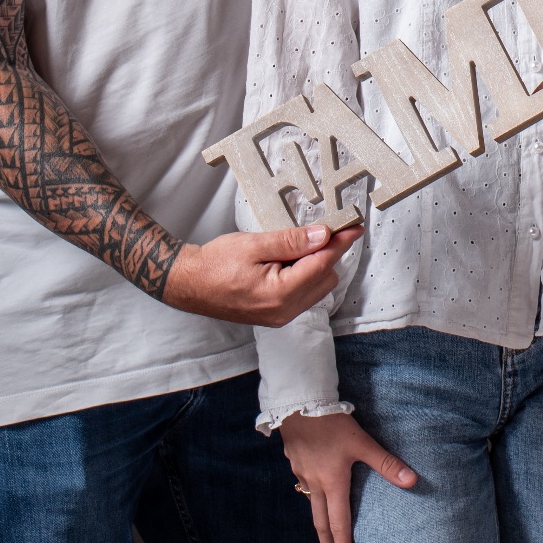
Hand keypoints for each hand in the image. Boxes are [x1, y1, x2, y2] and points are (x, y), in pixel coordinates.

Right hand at [162, 225, 361, 326]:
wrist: (188, 284)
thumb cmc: (214, 264)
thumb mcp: (254, 244)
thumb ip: (291, 241)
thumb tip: (323, 235)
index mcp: (280, 294)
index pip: (322, 264)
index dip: (340, 242)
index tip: (354, 226)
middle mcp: (284, 311)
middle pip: (326, 277)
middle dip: (325, 252)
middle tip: (315, 229)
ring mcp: (280, 316)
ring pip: (317, 287)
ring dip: (314, 264)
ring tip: (290, 246)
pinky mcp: (276, 315)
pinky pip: (304, 293)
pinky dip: (304, 274)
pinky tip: (287, 260)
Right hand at [280, 411, 417, 542]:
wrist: (298, 402)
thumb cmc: (331, 422)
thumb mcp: (362, 442)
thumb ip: (386, 463)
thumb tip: (412, 481)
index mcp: (333, 483)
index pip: (339, 525)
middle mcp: (315, 484)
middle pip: (321, 524)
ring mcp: (303, 474)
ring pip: (311, 507)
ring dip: (319, 527)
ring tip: (324, 540)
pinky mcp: (296, 462)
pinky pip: (304, 488)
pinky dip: (311, 502)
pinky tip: (315, 497)